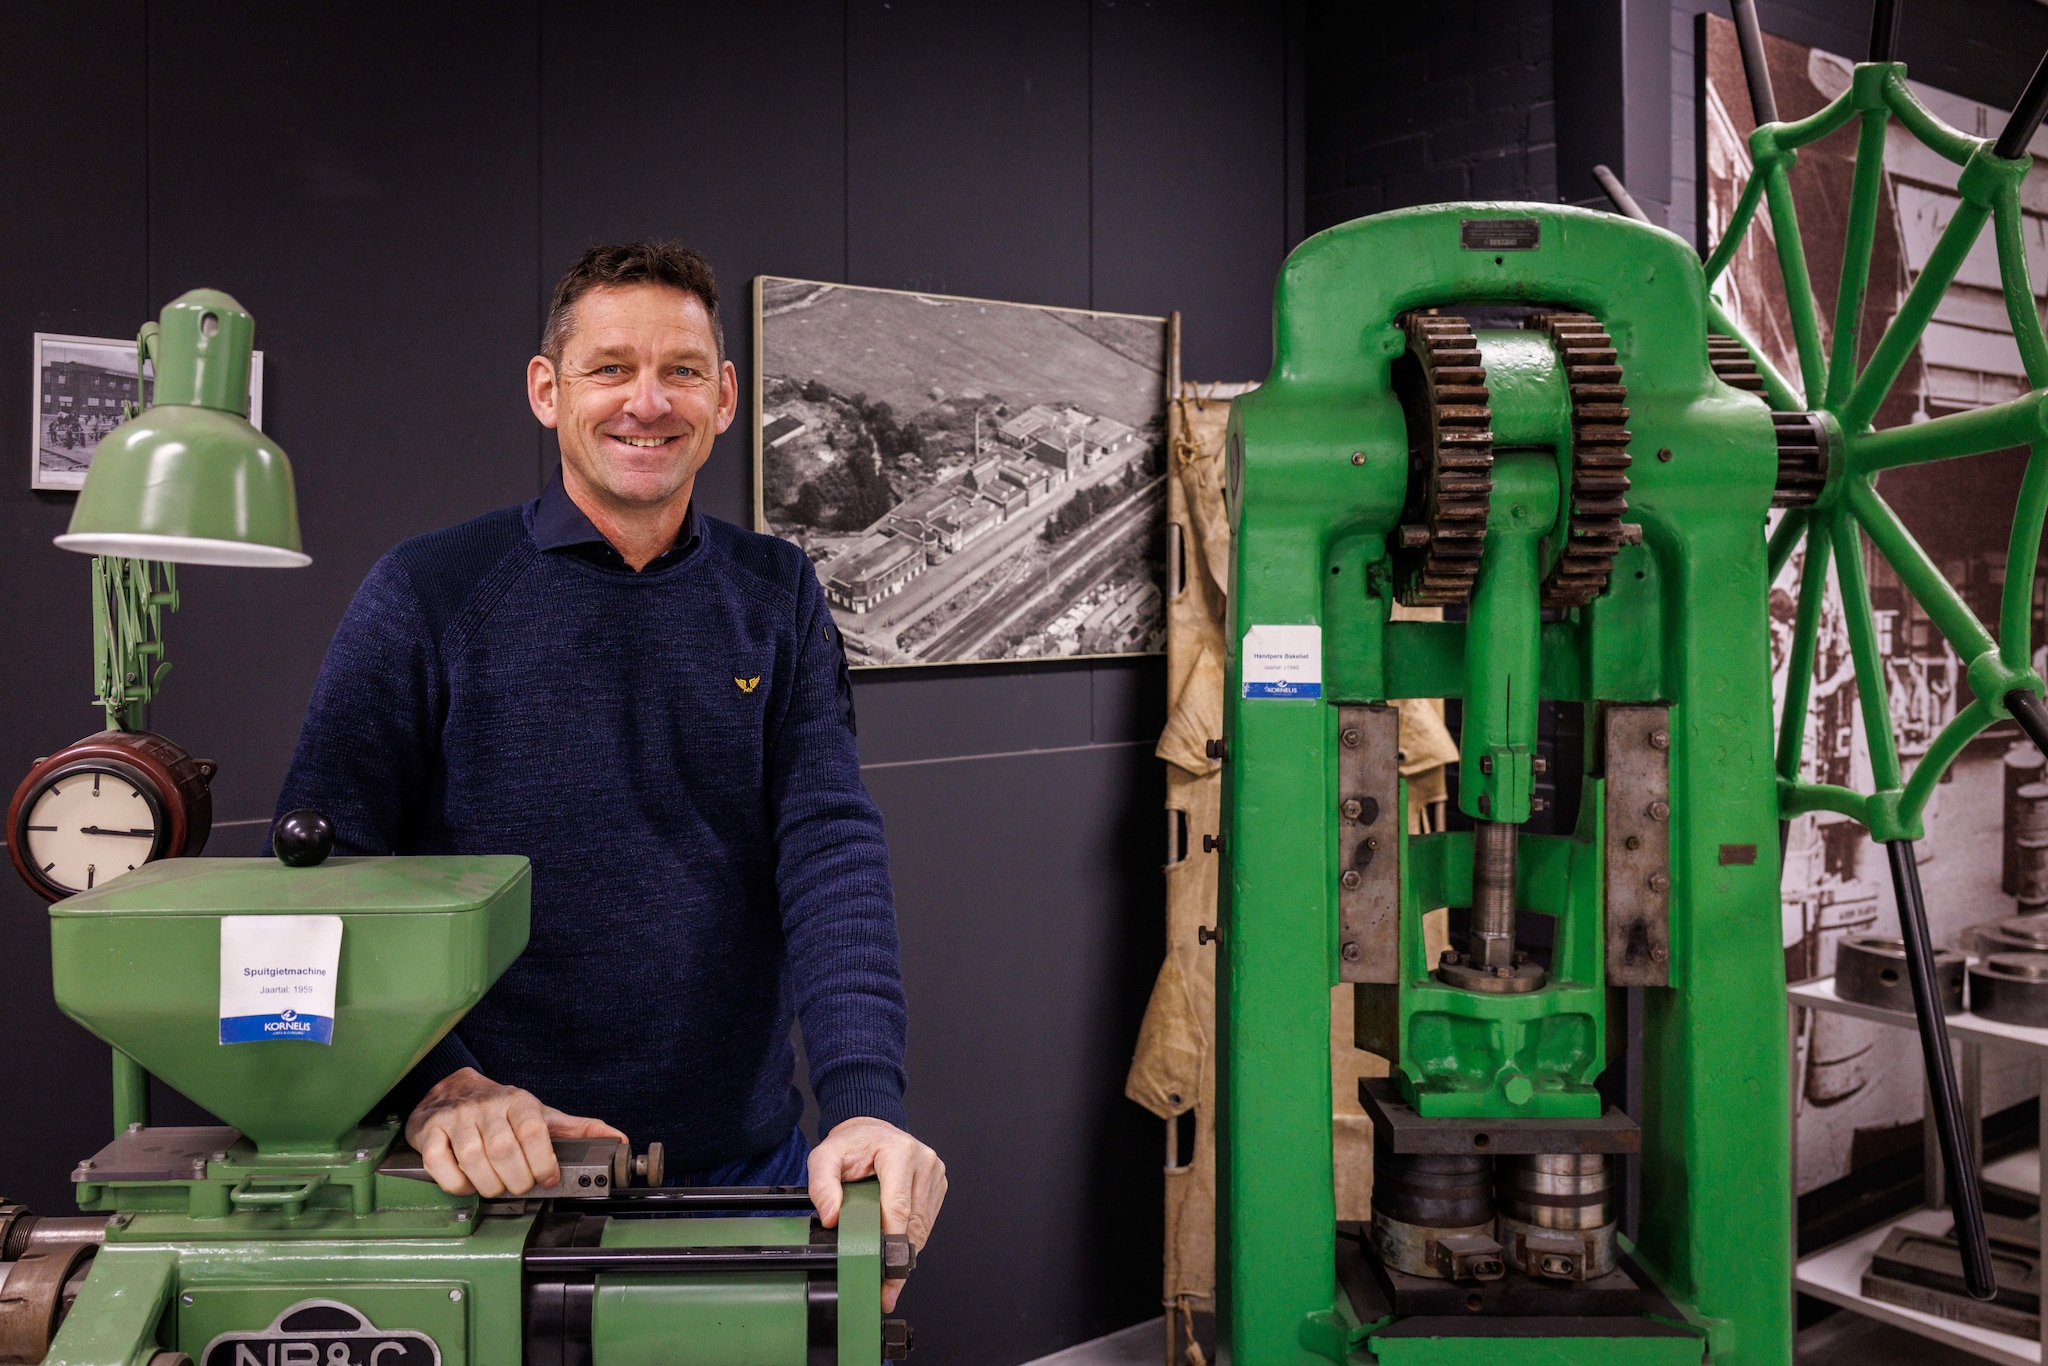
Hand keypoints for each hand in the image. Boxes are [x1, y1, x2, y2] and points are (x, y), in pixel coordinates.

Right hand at [406, 1067, 625, 1196]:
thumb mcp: (541, 1115)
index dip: (543, 1161)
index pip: (534, 1131)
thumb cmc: (500, 1109)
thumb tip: (617, 1140)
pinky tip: (468, 1185)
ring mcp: (456, 1118)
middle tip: (521, 1188)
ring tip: (497, 1188)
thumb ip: (576, 1130)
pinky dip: (456, 1183)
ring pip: (473, 1158)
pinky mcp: (429, 1132)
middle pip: (504, 1150)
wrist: (452, 1089)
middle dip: (517, 1179)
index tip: (548, 1179)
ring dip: (489, 1184)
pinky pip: (440, 1162)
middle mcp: (487, 1107)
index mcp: (518, 1102)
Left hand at [808, 1117, 946, 1312]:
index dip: (892, 1242)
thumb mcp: (825, 1157)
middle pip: (913, 1222)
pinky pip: (927, 1221)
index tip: (886, 1270)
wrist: (870, 1131)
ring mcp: (934, 1174)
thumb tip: (831, 1216)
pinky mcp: (937, 1185)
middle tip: (886, 1288)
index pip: (898, 1207)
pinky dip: (912, 1238)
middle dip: (899, 1257)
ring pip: (923, 1226)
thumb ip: (822, 1185)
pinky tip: (897, 1248)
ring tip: (890, 1276)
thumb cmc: (851, 1145)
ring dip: (907, 1251)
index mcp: (899, 1152)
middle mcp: (923, 1161)